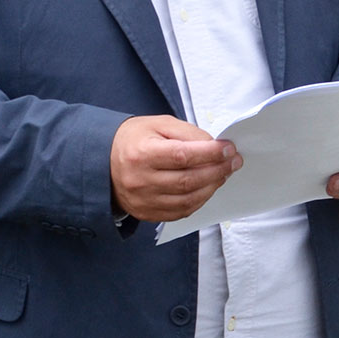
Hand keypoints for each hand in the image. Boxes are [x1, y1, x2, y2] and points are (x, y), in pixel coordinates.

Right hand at [110, 114, 240, 221]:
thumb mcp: (160, 124)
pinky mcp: (146, 213)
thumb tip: (215, 147)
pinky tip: (208, 187)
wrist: (104, 161)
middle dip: (217, 171)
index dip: (210, 154)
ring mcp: (143, 201)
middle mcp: (140, 181)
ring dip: (212, 187)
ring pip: (187, 200)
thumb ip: (189, 133)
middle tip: (234, 162)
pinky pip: (180, 212)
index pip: (183, 156)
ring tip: (223, 174)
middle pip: (188, 181)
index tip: (229, 149)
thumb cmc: (134, 139)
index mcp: (141, 154)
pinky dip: (199, 201)